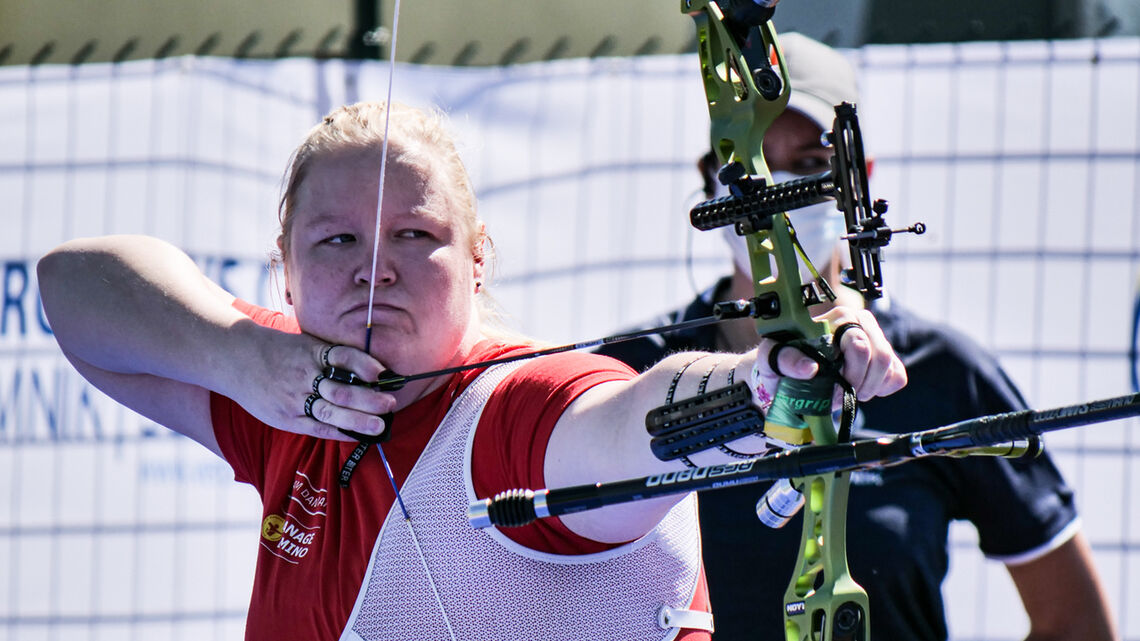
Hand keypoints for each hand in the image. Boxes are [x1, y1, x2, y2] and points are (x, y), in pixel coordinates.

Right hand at [236, 329, 396, 441]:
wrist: (237, 359)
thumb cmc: (279, 351)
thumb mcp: (304, 344)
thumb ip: (331, 356)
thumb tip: (371, 370)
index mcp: (312, 352)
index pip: (344, 357)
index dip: (365, 365)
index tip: (383, 373)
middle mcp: (304, 375)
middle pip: (342, 390)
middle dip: (369, 399)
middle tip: (390, 404)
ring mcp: (294, 398)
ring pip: (331, 413)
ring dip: (359, 420)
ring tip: (380, 426)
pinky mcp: (286, 418)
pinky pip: (317, 428)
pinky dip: (339, 432)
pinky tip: (357, 435)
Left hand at [750, 305, 906, 411]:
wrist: (787, 378)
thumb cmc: (779, 365)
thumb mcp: (771, 361)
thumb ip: (786, 360)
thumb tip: (810, 367)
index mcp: (833, 319)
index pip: (858, 340)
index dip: (851, 370)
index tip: (835, 389)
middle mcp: (856, 323)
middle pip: (880, 353)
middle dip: (862, 381)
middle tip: (842, 395)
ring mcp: (872, 339)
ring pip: (890, 364)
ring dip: (871, 386)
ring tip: (849, 393)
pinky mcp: (881, 358)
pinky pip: (897, 375)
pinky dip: (882, 388)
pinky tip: (861, 389)